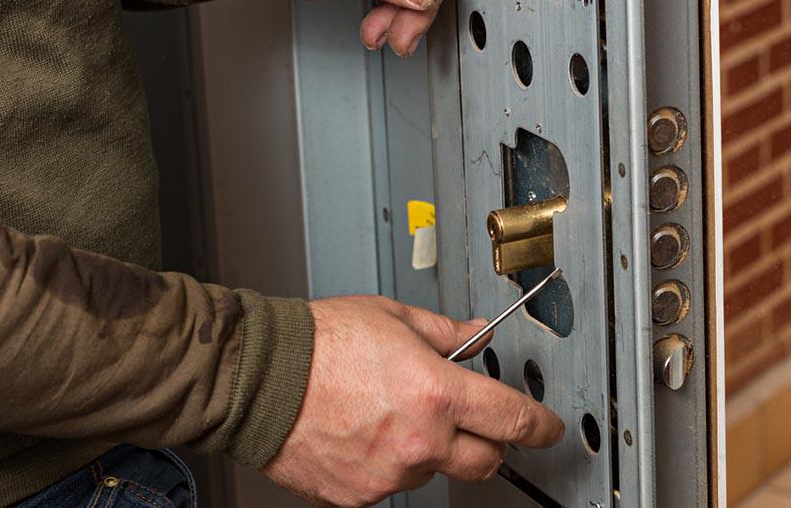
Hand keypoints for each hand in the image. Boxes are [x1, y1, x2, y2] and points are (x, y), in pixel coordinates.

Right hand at [263, 295, 563, 506]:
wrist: (260, 378)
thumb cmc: (318, 343)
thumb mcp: (392, 318)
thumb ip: (445, 332)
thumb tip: (476, 334)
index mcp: (435, 392)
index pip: (513, 419)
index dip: (540, 425)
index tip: (548, 427)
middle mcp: (419, 440)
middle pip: (485, 461)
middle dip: (486, 442)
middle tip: (465, 418)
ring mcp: (389, 474)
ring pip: (432, 471)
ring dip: (427, 449)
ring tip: (387, 413)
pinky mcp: (360, 495)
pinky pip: (390, 483)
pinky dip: (387, 463)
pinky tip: (362, 431)